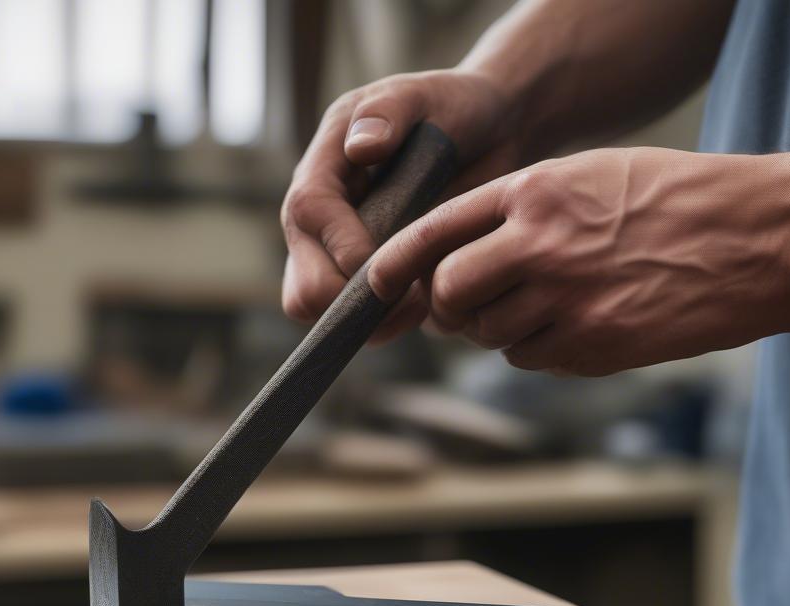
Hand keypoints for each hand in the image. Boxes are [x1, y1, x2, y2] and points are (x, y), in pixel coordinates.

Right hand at [281, 69, 517, 338]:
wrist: (488, 138)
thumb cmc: (454, 110)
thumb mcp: (427, 95)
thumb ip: (392, 109)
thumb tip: (361, 146)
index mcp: (324, 170)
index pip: (308, 215)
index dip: (341, 245)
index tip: (383, 258)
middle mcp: (320, 222)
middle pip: (301, 283)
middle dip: (346, 299)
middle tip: (404, 292)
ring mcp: (339, 257)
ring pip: (322, 314)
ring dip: (371, 321)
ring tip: (420, 300)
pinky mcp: (366, 284)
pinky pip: (360, 327)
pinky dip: (390, 326)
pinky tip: (425, 304)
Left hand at [368, 146, 788, 374]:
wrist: (761, 239)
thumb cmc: (678, 200)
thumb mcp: (594, 177)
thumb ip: (524, 211)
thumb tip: (463, 259)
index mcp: (537, 192)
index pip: (436, 230)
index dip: (396, 264)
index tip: (375, 285)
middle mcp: (541, 245)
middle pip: (449, 292)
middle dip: (448, 306)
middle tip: (465, 306)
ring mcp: (566, 300)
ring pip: (487, 334)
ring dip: (497, 329)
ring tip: (544, 306)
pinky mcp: (592, 346)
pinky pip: (530, 358)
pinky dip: (537, 349)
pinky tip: (576, 326)